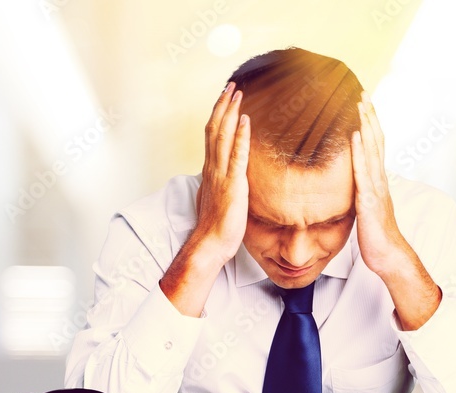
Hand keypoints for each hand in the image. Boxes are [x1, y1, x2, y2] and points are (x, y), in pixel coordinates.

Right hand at [160, 83, 249, 316]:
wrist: (211, 243)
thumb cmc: (216, 225)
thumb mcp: (219, 198)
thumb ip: (223, 183)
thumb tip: (229, 178)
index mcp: (210, 170)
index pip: (212, 136)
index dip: (218, 115)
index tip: (225, 98)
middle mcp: (213, 168)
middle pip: (215, 129)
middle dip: (223, 105)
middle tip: (231, 85)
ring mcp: (221, 175)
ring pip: (223, 136)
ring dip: (230, 113)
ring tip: (237, 93)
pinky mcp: (233, 184)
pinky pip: (237, 156)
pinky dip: (241, 136)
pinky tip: (245, 120)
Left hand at [350, 90, 411, 277]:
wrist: (388, 255)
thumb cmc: (378, 236)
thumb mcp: (368, 208)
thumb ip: (363, 192)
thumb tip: (355, 184)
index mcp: (378, 181)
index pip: (375, 146)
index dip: (370, 124)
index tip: (364, 104)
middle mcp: (379, 181)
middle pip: (376, 142)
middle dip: (369, 117)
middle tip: (363, 93)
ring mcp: (376, 189)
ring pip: (371, 152)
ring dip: (365, 127)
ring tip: (360, 106)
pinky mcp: (368, 202)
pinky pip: (363, 173)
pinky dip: (359, 153)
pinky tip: (354, 137)